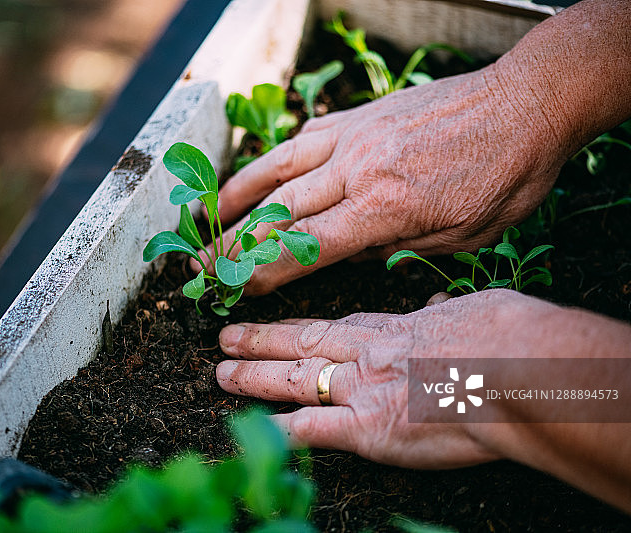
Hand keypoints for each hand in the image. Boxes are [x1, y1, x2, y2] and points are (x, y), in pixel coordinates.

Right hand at [211, 64, 564, 294]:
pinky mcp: (360, 115)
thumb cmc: (506, 176)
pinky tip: (259, 174)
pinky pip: (304, 138)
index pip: (304, 248)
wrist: (527, 103)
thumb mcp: (460, 236)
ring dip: (236, 196)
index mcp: (384, 208)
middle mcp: (358, 169)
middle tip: (201, 263)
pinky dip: (275, 159)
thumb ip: (396, 246)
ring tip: (206, 217)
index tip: (234, 287)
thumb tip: (348, 251)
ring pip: (278, 168)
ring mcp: (354, 136)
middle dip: (233, 243)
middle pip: (278, 212)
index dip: (261, 272)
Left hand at [215, 290, 567, 468]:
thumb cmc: (510, 337)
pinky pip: (312, 430)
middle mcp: (369, 354)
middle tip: (226, 337)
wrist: (517, 371)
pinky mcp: (366, 429)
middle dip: (262, 341)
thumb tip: (440, 307)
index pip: (340, 326)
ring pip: (295, 379)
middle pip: (304, 344)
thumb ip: (447, 313)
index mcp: (397, 328)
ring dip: (255, 377)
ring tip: (221, 372)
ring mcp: (362, 390)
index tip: (286, 325)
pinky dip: (280, 432)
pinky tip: (253, 433)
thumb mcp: (477, 310)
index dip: (307, 327)